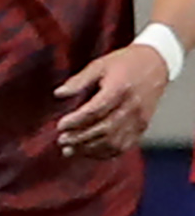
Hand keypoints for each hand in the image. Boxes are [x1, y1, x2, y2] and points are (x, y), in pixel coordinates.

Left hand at [56, 39, 172, 156]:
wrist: (156, 64)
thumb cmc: (125, 63)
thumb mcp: (100, 64)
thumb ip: (79, 80)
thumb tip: (58, 93)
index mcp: (120, 89)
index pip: (96, 110)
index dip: (76, 121)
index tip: (59, 126)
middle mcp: (132, 106)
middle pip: (104, 129)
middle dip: (80, 138)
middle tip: (62, 140)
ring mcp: (139, 119)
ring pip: (113, 141)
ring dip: (89, 149)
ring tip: (69, 149)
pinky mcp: (142, 126)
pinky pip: (124, 146)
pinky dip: (105, 153)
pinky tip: (88, 152)